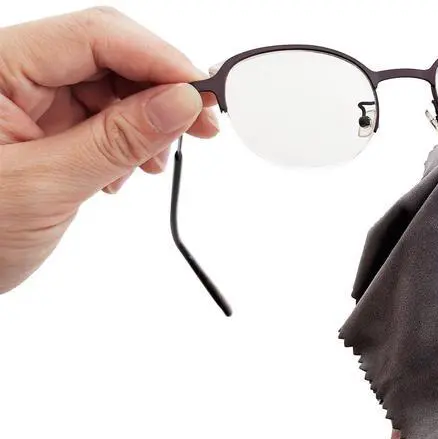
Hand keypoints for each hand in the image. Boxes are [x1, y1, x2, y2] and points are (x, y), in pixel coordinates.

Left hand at [0, 7, 217, 292]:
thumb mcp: (46, 185)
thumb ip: (117, 140)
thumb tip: (180, 102)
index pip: (94, 36)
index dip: (157, 59)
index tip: (200, 92)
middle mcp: (13, 74)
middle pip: (109, 57)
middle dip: (160, 91)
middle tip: (201, 125)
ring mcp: (31, 101)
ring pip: (112, 89)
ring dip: (148, 121)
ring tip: (157, 160)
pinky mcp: (47, 129)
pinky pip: (103, 119)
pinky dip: (128, 142)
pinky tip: (127, 171)